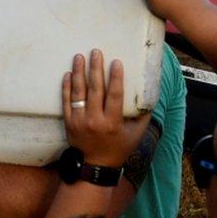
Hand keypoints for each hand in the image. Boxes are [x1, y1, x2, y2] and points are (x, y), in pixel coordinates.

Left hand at [62, 49, 151, 167]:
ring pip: (78, 93)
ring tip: (79, 56)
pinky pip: (66, 101)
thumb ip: (143, 114)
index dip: (115, 77)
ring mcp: (79, 121)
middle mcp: (95, 120)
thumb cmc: (119, 147)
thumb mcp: (137, 134)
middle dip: (95, 69)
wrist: (96, 165)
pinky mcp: (69, 122)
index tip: (116, 61)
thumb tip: (150, 93)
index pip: (114, 95)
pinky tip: (68, 73)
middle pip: (95, 90)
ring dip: (79, 73)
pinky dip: (66, 87)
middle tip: (95, 52)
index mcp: (112, 122)